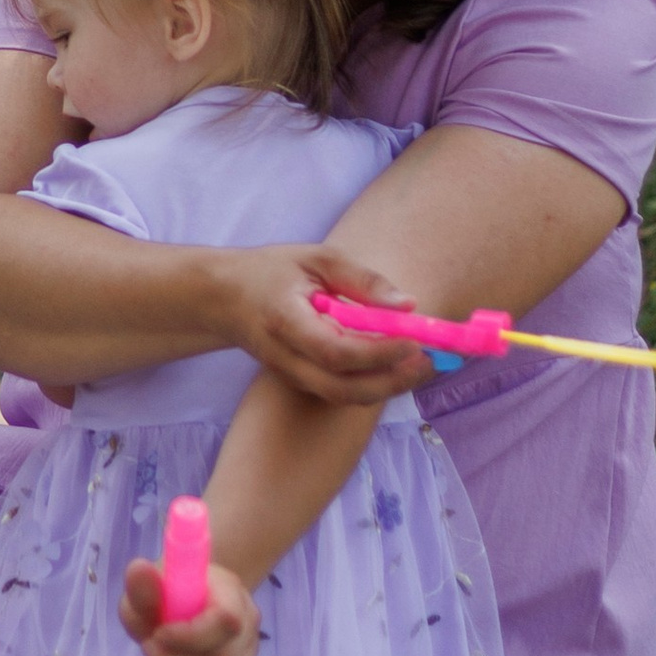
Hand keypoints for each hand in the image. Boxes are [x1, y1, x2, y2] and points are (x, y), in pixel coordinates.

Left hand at [122, 554, 259, 655]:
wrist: (185, 607)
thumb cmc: (166, 595)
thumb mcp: (148, 587)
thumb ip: (142, 586)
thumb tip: (138, 570)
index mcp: (232, 597)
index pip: (226, 623)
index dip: (189, 637)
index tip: (158, 633)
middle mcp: (248, 631)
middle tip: (147, 649)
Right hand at [211, 241, 436, 405]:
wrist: (225, 299)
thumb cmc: (273, 271)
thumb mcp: (317, 258)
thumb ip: (362, 280)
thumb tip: (408, 305)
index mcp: (285, 320)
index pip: (334, 351)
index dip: (378, 352)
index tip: (414, 339)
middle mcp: (285, 357)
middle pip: (343, 389)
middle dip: (392, 381)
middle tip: (430, 362)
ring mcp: (290, 375)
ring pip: (344, 397)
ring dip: (388, 387)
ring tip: (422, 365)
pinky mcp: (299, 382)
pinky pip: (340, 392)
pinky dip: (373, 385)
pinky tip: (397, 367)